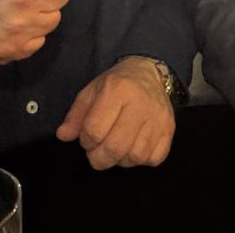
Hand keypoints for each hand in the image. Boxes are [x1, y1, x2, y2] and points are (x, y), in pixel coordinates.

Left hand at [55, 56, 174, 170]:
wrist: (149, 73)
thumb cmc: (116, 84)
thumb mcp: (91, 92)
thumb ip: (76, 115)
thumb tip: (63, 136)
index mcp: (118, 90)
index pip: (95, 129)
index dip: (85, 140)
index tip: (87, 138)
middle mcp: (141, 104)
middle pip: (116, 147)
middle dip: (100, 158)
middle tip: (97, 153)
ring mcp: (159, 118)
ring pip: (136, 157)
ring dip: (121, 160)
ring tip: (116, 148)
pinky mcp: (170, 129)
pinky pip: (154, 159)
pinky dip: (141, 160)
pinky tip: (133, 147)